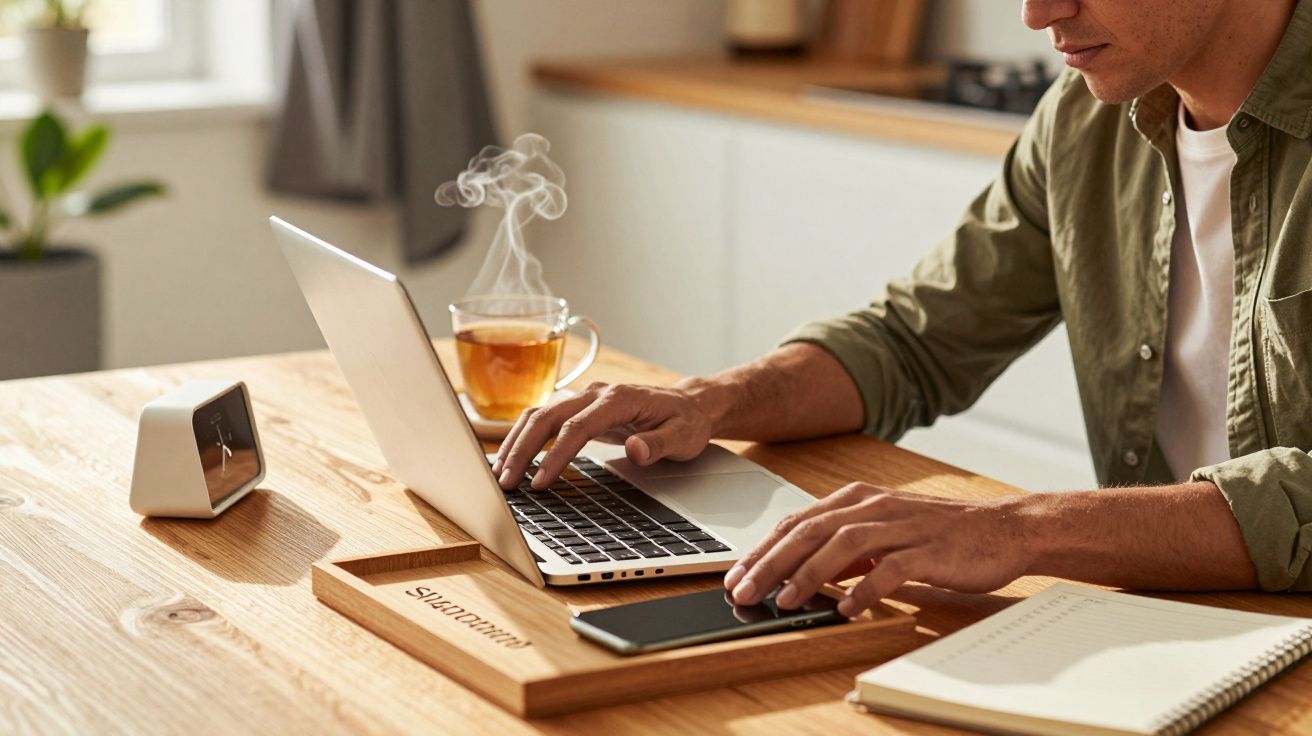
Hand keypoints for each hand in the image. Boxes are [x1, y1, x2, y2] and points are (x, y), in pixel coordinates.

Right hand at [492, 381, 717, 489]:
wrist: (689, 404)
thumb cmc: (686, 421)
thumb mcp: (684, 436)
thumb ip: (660, 443)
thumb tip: (636, 449)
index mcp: (619, 399)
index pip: (578, 427)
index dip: (556, 455)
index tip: (540, 481)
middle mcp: (596, 393)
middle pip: (547, 415)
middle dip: (522, 448)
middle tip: (506, 481)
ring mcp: (585, 399)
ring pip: (539, 414)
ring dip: (516, 442)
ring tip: (500, 474)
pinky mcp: (580, 409)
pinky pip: (544, 419)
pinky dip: (524, 437)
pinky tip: (512, 459)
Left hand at [723, 483, 1033, 616]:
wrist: (1003, 528)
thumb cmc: (940, 533)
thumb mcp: (884, 531)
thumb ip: (845, 545)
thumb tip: (803, 570)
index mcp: (858, 499)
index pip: (798, 521)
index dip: (763, 548)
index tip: (737, 575)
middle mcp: (874, 507)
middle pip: (810, 531)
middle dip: (771, 562)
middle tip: (744, 591)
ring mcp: (902, 526)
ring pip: (843, 545)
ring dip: (809, 574)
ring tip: (784, 600)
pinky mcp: (928, 549)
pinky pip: (890, 569)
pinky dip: (865, 588)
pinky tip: (846, 608)